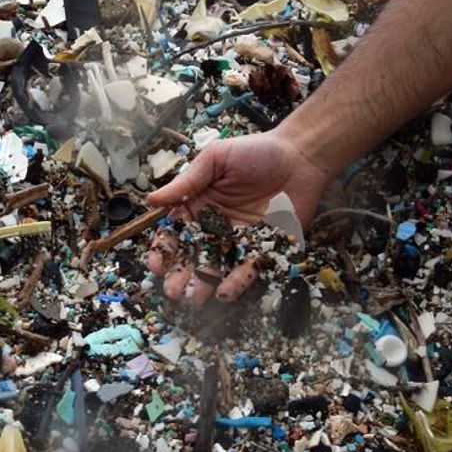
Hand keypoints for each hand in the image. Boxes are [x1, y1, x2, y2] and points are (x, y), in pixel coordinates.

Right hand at [144, 129, 330, 303]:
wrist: (300, 157)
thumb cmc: (255, 152)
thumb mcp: (215, 160)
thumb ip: (186, 182)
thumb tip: (151, 200)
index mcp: (198, 206)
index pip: (175, 232)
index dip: (164, 249)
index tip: (157, 262)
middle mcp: (215, 227)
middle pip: (192, 255)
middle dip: (180, 275)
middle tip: (173, 289)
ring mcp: (238, 240)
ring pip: (217, 267)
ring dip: (203, 284)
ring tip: (193, 299)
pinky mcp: (263, 248)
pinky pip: (248, 268)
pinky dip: (237, 281)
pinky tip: (225, 292)